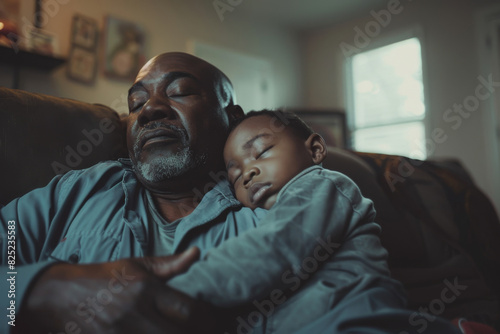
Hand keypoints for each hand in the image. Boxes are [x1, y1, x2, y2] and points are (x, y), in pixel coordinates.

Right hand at [16, 247, 216, 333]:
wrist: (58, 296)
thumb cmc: (103, 277)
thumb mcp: (135, 265)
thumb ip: (169, 265)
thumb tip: (197, 253)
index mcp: (145, 289)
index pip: (188, 310)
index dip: (209, 320)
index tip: (216, 323)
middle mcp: (135, 313)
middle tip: (212, 332)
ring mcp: (120, 333)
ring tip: (187, 333)